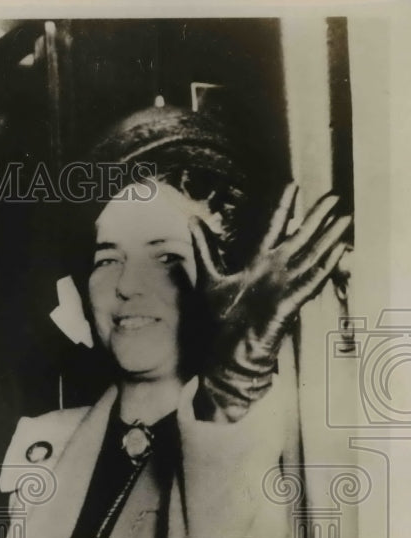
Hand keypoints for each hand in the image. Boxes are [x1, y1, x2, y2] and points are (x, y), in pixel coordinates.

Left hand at [190, 184, 351, 421]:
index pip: (273, 227)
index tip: (293, 185)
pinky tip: (339, 251)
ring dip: (329, 238)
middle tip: (333, 195)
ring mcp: (284, 285)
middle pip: (299, 238)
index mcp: (256, 262)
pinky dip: (326, 266)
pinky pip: (311, 281)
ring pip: (311, 256)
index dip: (283, 207)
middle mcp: (274, 270)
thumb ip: (204, 248)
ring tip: (345, 219)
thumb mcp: (208, 277)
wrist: (226, 352)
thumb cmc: (220, 318)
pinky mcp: (289, 301)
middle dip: (316, 217)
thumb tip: (192, 220)